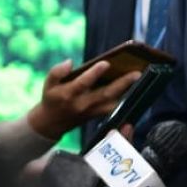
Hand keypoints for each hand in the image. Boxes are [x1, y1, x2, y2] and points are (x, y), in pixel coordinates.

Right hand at [26, 59, 140, 139]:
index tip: (106, 63)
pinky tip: (134, 87)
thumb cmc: (51, 99)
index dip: (94, 73)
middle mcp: (82, 104)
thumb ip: (57, 72)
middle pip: (105, 94)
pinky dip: (124, 98)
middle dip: (122, 83)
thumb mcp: (47, 84)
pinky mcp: (98, 114)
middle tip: (136, 73)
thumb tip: (69, 62)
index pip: (83, 83)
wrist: (51, 124)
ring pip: (113, 102)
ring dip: (127, 91)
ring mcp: (92, 111)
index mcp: (69, 95)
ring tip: (139, 79)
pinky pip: (114, 107)